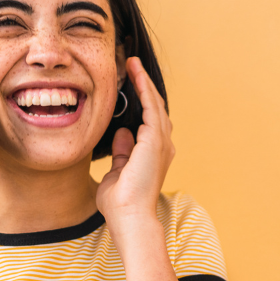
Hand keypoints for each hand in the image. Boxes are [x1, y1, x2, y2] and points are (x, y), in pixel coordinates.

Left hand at [96, 57, 174, 229]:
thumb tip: (122, 134)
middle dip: (143, 86)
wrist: (130, 216)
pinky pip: (150, 106)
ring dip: (144, 82)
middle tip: (131, 65)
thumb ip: (122, 153)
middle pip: (155, 108)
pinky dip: (144, 88)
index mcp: (154, 155)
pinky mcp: (155, 140)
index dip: (141, 101)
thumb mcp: (117, 173)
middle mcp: (162, 146)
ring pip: (154, 103)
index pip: (148, 121)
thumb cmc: (122, 203)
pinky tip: (136, 73)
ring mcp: (161, 143)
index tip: (130, 84)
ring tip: (133, 64)